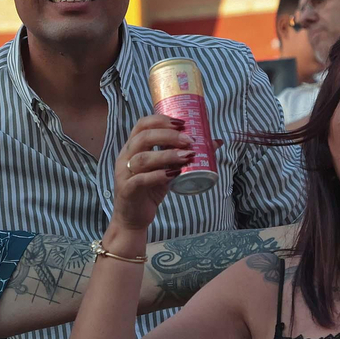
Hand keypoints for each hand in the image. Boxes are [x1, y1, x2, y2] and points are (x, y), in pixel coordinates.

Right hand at [112, 114, 193, 233]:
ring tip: (187, 157)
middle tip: (189, 140)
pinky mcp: (127, 190)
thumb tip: (214, 143)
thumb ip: (183, 156)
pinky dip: (159, 175)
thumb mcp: (167, 170)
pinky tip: (174, 174)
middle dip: (169, 136)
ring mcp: (124, 173)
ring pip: (142, 158)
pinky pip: (141, 179)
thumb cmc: (149, 190)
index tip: (182, 124)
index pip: (143, 125)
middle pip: (144, 137)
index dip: (162, 120)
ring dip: (167, 155)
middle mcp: (126, 157)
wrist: (133, 218)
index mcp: (133, 147)